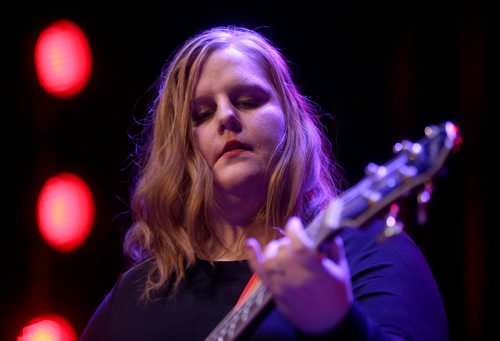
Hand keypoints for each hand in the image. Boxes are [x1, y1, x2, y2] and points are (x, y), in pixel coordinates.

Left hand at [246, 217, 352, 334]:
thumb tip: (326, 229)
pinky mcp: (273, 289)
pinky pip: (258, 269)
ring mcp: (281, 280)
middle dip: (289, 241)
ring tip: (286, 252)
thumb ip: (333, 246)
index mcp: (313, 264)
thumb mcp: (340, 268)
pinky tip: (251, 244)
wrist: (326, 323)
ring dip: (276, 249)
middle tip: (297, 245)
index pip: (297, 237)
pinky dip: (253, 255)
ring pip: (270, 254)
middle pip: (283, 245)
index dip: (294, 227)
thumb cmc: (335, 294)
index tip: (296, 223)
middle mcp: (294, 271)